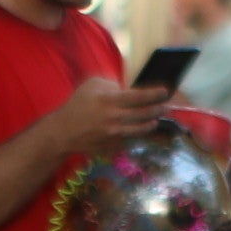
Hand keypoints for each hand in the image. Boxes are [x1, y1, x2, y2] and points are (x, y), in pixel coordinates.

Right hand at [42, 74, 172, 161]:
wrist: (64, 132)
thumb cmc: (77, 105)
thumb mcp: (91, 85)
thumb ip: (111, 84)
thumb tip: (126, 89)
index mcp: (110, 101)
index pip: (139, 97)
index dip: (154, 94)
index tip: (165, 92)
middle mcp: (115, 118)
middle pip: (144, 114)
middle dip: (158, 109)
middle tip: (166, 106)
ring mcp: (115, 135)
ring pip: (140, 129)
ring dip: (150, 124)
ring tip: (156, 120)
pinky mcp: (113, 146)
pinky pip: (130, 139)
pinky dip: (136, 135)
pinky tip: (139, 131)